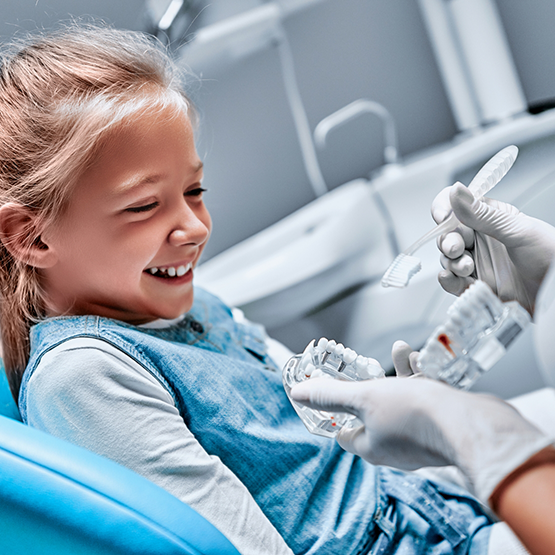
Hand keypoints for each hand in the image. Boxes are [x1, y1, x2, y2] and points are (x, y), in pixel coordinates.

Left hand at [290, 374, 551, 505]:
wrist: (473, 424)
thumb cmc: (415, 414)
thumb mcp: (364, 398)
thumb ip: (331, 395)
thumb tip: (297, 393)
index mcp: (371, 447)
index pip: (343, 432)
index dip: (335, 411)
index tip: (334, 389)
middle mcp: (394, 448)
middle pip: (372, 413)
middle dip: (372, 384)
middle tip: (369, 366)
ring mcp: (420, 438)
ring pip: (401, 401)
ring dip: (399, 375)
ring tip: (401, 352)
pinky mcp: (442, 427)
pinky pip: (425, 401)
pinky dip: (421, 379)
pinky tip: (422, 361)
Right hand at [432, 182, 554, 313]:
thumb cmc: (550, 255)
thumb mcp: (517, 230)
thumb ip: (482, 214)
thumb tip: (456, 190)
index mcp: (489, 218)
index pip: (456, 206)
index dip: (444, 209)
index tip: (444, 218)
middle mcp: (480, 239)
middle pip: (447, 234)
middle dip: (447, 241)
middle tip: (456, 248)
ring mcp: (476, 262)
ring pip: (447, 258)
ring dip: (451, 262)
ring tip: (467, 267)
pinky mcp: (475, 285)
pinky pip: (452, 281)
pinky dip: (447, 280)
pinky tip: (451, 277)